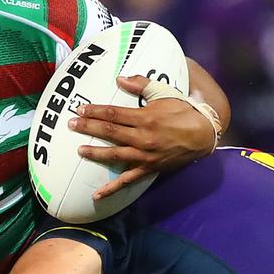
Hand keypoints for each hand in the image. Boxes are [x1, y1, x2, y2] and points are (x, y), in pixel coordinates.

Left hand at [68, 76, 217, 198]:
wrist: (203, 135)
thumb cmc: (183, 111)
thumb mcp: (164, 93)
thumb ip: (141, 85)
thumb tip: (120, 78)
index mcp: (145, 118)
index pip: (113, 114)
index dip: (95, 111)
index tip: (80, 109)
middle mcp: (142, 137)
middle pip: (110, 132)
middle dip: (88, 128)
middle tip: (71, 124)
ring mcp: (144, 155)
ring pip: (115, 156)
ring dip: (95, 153)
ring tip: (80, 150)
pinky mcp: (148, 168)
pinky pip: (128, 180)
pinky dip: (112, 188)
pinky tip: (97, 194)